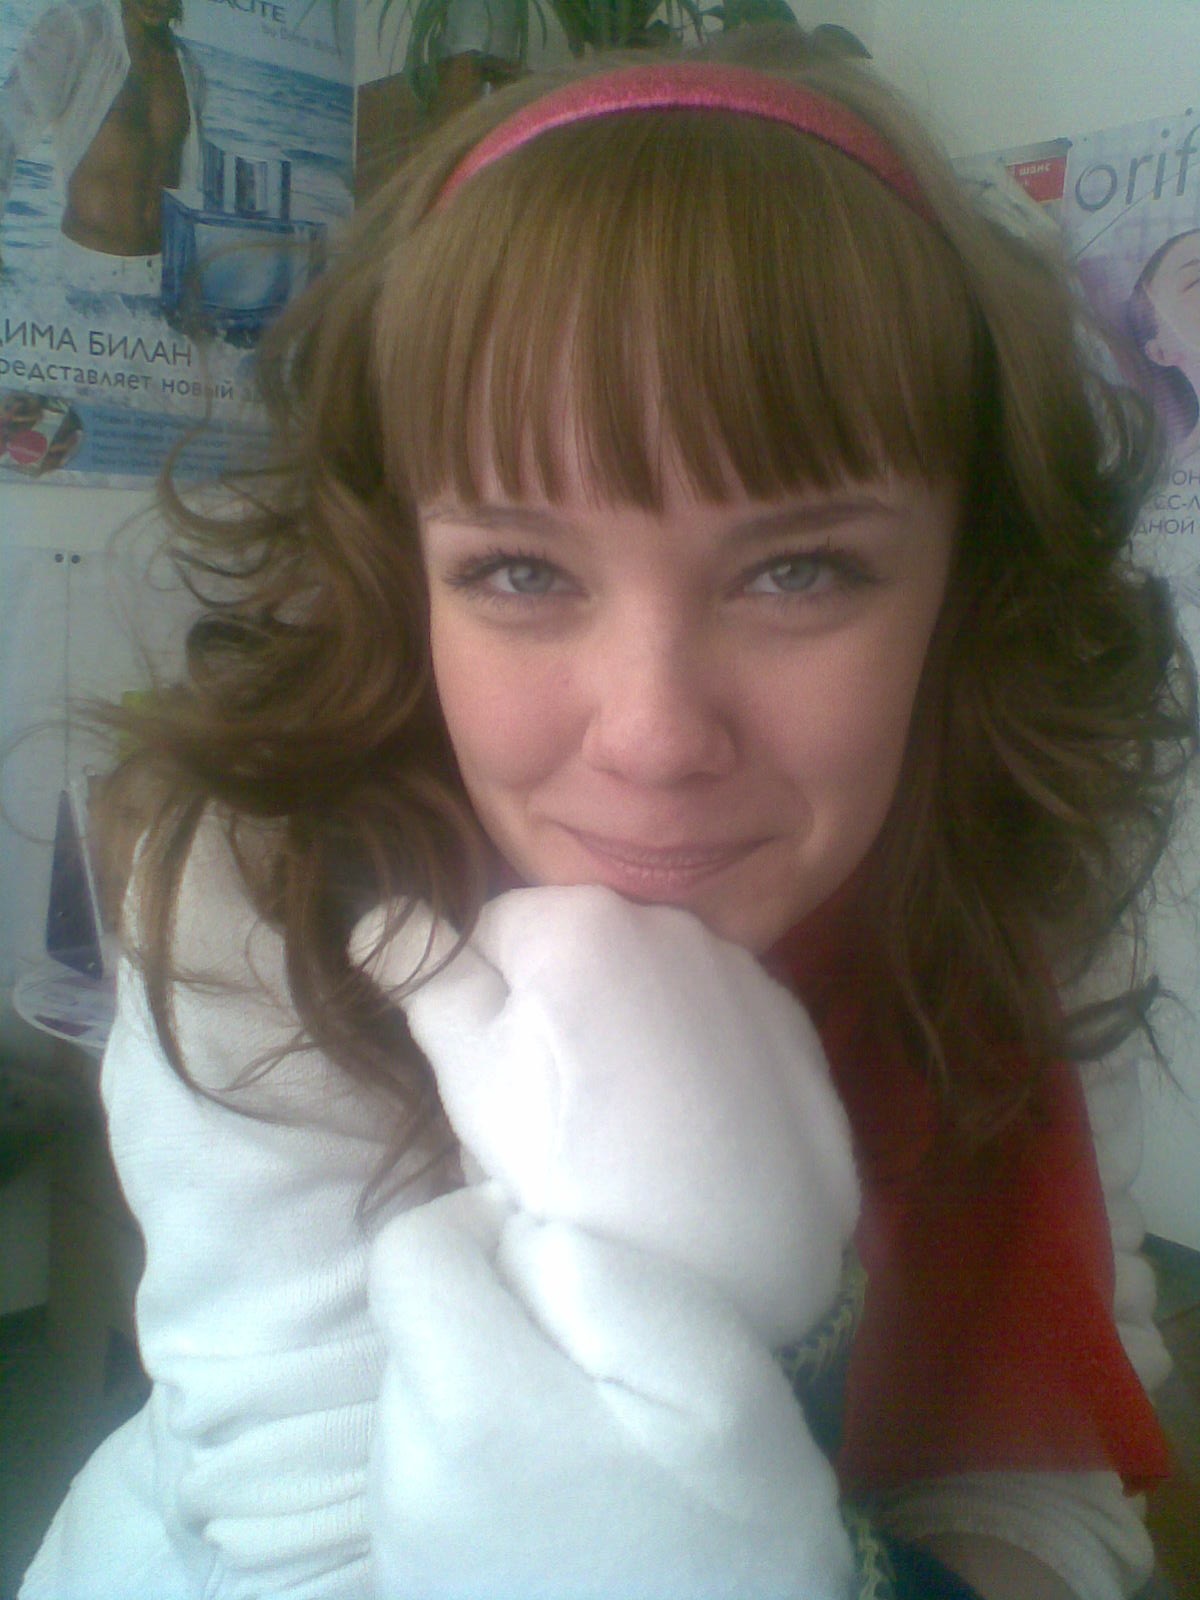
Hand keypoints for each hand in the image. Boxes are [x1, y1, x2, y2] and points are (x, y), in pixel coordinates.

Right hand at [354, 885, 857, 1345]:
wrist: (725, 1266)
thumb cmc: (571, 1166)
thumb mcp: (469, 1072)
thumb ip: (423, 973)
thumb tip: (375, 910)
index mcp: (582, 918)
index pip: (497, 931)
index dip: (485, 1006)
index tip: (505, 1078)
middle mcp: (674, 922)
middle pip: (583, 952)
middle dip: (564, 1007)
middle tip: (566, 1109)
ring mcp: (748, 977)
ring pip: (656, 986)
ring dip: (636, 1027)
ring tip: (636, 1127)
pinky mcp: (799, 1035)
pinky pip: (724, 1026)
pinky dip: (705, 1059)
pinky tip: (700, 1129)